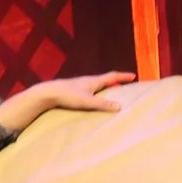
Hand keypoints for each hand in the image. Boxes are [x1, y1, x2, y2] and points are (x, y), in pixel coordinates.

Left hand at [0, 72, 135, 134]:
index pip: (112, 76)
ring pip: (97, 84)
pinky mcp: (73, 90)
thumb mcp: (87, 101)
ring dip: (106, 87)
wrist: (47, 93)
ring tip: (112, 92)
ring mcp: (80, 85)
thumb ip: (102, 104)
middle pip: (105, 79)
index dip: (123, 76)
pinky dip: (97, 92)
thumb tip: (119, 107)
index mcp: (94, 81)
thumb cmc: (68, 95)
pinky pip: (89, 89)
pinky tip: (94, 97)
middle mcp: (88, 81)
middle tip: (126, 84)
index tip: (133, 75)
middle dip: (116, 81)